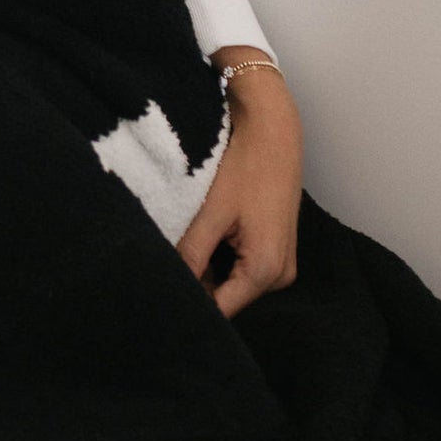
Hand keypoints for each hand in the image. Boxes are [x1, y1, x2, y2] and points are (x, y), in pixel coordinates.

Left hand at [176, 54, 302, 317]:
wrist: (273, 130)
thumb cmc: (245, 166)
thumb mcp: (211, 214)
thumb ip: (190, 256)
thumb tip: (168, 288)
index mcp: (265, 271)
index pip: (219, 310)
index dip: (188, 305)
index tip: (159, 295)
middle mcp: (279, 276)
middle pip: (226, 297)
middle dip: (196, 284)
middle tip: (163, 265)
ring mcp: (280, 263)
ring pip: (231, 282)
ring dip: (206, 269)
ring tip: (184, 244)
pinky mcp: (275, 249)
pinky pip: (241, 266)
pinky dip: (220, 256)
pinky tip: (203, 235)